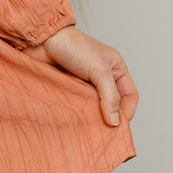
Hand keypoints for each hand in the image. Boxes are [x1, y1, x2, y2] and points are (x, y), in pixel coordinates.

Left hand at [24, 24, 138, 128]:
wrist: (42, 39)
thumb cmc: (73, 46)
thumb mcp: (99, 70)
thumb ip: (110, 96)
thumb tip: (115, 122)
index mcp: (116, 69)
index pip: (130, 95)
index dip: (127, 111)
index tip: (118, 125)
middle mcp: (103, 77)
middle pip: (113, 104)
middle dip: (110, 118)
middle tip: (103, 133)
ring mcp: (85, 83)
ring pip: (95, 107)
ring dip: (92, 117)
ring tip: (88, 128)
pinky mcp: (70, 88)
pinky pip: (78, 105)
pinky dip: (78, 113)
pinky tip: (76, 120)